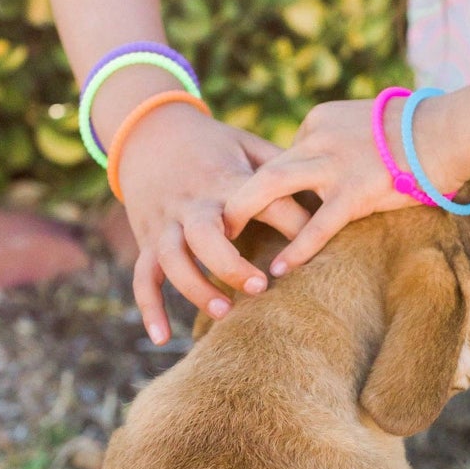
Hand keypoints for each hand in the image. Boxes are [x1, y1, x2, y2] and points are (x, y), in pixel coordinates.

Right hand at [117, 104, 309, 343]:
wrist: (149, 130)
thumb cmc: (213, 144)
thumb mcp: (247, 144)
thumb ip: (281, 165)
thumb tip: (327, 187)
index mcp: (223, 179)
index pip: (262, 202)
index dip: (292, 223)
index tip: (317, 244)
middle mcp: (192, 203)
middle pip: (204, 236)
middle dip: (230, 264)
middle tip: (261, 287)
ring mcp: (165, 223)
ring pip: (172, 259)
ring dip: (195, 288)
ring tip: (225, 312)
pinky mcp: (146, 239)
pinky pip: (142, 277)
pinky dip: (149, 308)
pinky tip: (162, 337)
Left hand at [222, 95, 451, 276]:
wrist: (446, 131)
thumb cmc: (415, 130)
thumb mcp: (367, 122)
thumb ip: (341, 142)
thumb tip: (333, 167)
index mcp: (319, 121)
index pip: (284, 155)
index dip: (273, 185)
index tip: (262, 208)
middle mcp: (318, 138)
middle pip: (262, 168)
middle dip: (234, 196)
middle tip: (216, 223)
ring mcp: (334, 164)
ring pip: (272, 186)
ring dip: (245, 214)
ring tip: (228, 245)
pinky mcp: (355, 191)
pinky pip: (317, 225)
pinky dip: (295, 248)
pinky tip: (279, 270)